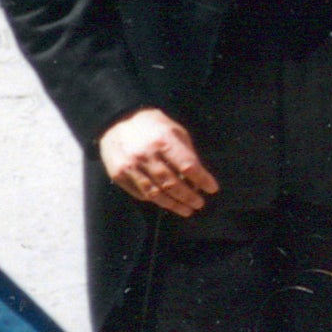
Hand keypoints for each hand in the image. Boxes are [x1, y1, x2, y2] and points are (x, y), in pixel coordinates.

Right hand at [99, 108, 218, 216]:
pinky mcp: (119, 175)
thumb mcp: (175, 131)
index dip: (202, 180)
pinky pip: (141, 193)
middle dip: (189, 197)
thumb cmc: (153, 125)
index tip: (212, 189)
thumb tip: (197, 179)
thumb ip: (187, 153)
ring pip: (156, 194)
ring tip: (187, 210)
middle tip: (199, 203)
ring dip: (174, 205)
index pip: (188, 166)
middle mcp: (146, 155)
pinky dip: (156, 200)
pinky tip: (166, 201)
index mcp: (164, 141)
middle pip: (172, 184)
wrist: (118, 121)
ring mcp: (130, 167)